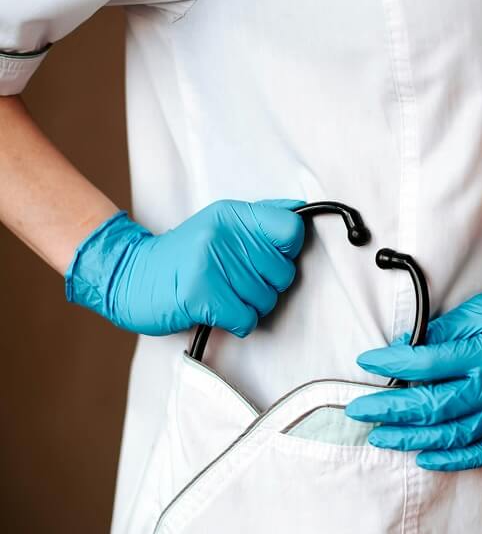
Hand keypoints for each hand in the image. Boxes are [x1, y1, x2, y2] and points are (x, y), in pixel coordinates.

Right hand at [65, 198, 304, 335]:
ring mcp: (210, 264)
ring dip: (249, 307)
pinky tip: (217, 310)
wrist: (130, 277)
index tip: (268, 259)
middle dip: (266, 287)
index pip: (291, 230)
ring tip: (224, 295)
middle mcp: (223, 235)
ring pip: (266, 300)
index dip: (287, 252)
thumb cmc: (181, 258)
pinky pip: (246, 320)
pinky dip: (236, 323)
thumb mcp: (218, 225)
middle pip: (283, 273)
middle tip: (237, 283)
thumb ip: (258, 219)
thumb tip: (299, 210)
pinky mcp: (200, 295)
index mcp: (232, 215)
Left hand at [345, 244, 481, 470]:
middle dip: (389, 409)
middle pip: (433, 405)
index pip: (428, 363)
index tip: (366, 362)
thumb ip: (440, 333)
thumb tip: (400, 348)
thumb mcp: (479, 311)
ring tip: (380, 436)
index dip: (392, 363)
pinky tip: (424, 456)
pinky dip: (452, 458)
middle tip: (358, 410)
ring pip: (452, 434)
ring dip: (411, 438)